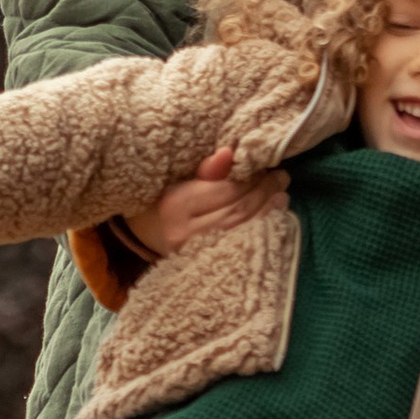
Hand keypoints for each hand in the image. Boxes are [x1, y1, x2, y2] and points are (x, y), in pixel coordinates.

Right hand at [124, 144, 288, 261]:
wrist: (138, 235)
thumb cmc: (158, 198)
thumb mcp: (174, 178)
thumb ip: (205, 169)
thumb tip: (230, 152)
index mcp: (175, 203)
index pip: (225, 191)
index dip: (251, 179)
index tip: (266, 166)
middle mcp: (184, 231)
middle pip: (236, 212)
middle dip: (263, 193)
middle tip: (281, 178)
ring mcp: (192, 253)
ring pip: (239, 231)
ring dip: (265, 212)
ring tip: (281, 195)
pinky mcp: (200, 265)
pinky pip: (235, 246)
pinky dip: (256, 230)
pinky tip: (271, 218)